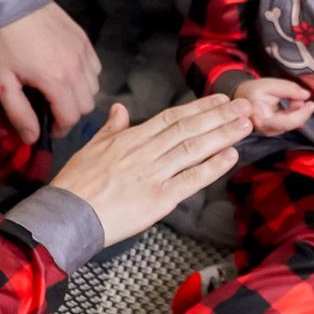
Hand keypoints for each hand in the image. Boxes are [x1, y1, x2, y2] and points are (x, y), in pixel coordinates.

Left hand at [0, 2, 99, 145]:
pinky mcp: (84, 39)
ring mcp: (83, 51)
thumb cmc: (1, 41)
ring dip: (78, 95)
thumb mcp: (1, 81)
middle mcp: (77, 67)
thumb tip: (32, 138)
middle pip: (86, 105)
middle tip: (51, 108)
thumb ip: (19, 112)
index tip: (47, 127)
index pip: (71, 118)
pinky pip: (95, 68)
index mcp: (57, 80)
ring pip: (94, 87)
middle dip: (70, 113)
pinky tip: (66, 71)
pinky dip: (85, 76)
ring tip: (58, 90)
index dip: (59, 129)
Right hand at [49, 97, 253, 246]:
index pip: (172, 117)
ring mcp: (154, 174)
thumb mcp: (91, 148)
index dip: (199, 107)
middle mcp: (146, 152)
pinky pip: (190, 180)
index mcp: (131, 139)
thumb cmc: (76, 184)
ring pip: (193, 149)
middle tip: (245, 106)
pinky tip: (230, 156)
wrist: (68, 214)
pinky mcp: (158, 198)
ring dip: (222, 135)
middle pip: (188, 129)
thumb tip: (119, 109)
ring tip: (245, 125)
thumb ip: (111, 128)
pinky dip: (212, 168)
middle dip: (219, 116)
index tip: (221, 99)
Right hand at [234, 77, 313, 136]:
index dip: (302, 114)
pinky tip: (293, 104)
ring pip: (292, 123)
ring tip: (293, 97)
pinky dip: (294, 113)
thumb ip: (288, 88)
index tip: (311, 103)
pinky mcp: (275, 130)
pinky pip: (290, 123)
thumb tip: (306, 95)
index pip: (287, 122)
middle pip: (291, 124)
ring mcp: (271, 132)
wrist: (241, 99)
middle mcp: (266, 130)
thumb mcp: (269, 85)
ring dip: (297, 110)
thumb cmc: (253, 91)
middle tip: (304, 97)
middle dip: (301, 111)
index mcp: (262, 119)